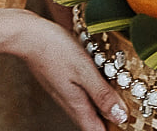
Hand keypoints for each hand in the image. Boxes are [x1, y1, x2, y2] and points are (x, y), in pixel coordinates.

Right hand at [0, 8, 124, 130]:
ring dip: (104, 104)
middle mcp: (70, 102)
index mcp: (77, 105)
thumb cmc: (54, 49)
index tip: (128, 123)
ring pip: (88, 106)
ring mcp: (64, 91)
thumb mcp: (84, 71)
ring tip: (121, 95)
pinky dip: (95, 90)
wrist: (28, 35)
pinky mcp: (62, 79)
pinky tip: (102, 77)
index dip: (113, 128)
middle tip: (128, 110)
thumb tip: (120, 116)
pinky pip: (82, 92)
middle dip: (111, 118)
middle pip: (93, 121)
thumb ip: (102, 94)